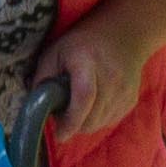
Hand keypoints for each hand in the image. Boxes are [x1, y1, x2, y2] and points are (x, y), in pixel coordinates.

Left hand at [26, 25, 142, 142]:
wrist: (124, 33)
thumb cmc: (83, 42)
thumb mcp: (56, 51)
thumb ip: (43, 77)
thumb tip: (34, 106)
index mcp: (88, 62)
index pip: (84, 97)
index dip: (70, 120)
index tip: (59, 134)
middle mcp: (111, 78)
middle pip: (91, 118)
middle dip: (74, 125)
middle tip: (62, 116)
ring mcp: (124, 90)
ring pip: (100, 124)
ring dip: (85, 123)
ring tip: (77, 106)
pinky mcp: (131, 100)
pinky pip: (110, 121)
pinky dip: (97, 119)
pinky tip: (92, 104)